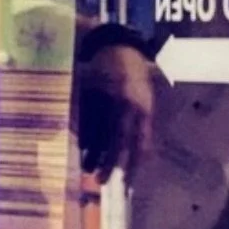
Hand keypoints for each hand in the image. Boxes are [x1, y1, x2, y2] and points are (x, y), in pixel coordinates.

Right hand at [78, 45, 154, 183]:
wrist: (114, 46)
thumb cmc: (134, 76)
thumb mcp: (145, 98)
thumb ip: (143, 124)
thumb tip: (141, 156)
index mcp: (142, 107)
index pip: (139, 142)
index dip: (134, 164)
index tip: (128, 182)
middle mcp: (124, 105)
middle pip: (116, 141)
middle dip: (109, 164)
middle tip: (102, 181)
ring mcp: (103, 100)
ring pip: (97, 133)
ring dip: (93, 154)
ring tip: (89, 169)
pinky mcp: (87, 95)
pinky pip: (84, 122)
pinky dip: (84, 138)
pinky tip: (82, 149)